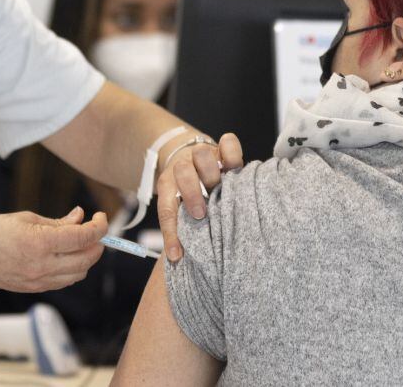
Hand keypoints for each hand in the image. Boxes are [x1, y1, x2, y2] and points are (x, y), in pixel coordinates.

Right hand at [0, 207, 107, 292]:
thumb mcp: (26, 218)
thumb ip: (57, 221)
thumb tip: (80, 216)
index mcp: (40, 243)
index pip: (83, 238)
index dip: (99, 226)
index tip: (101, 216)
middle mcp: (42, 266)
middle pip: (87, 258)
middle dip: (97, 242)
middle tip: (93, 227)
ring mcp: (38, 281)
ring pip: (79, 273)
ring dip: (87, 256)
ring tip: (80, 240)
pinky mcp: (34, 289)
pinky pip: (65, 281)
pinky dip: (74, 268)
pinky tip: (67, 254)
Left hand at [156, 133, 243, 262]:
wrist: (193, 157)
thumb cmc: (190, 192)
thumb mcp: (180, 207)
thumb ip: (182, 226)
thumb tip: (179, 260)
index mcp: (169, 184)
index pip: (167, 209)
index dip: (171, 234)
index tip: (176, 255)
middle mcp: (185, 167)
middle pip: (183, 172)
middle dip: (191, 193)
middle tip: (200, 213)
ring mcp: (204, 155)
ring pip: (202, 154)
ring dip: (209, 172)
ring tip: (219, 188)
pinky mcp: (223, 148)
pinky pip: (228, 142)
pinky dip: (232, 152)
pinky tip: (236, 168)